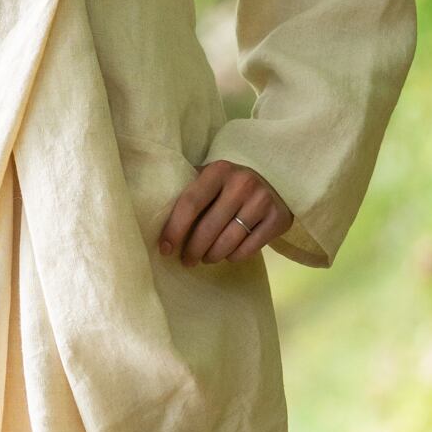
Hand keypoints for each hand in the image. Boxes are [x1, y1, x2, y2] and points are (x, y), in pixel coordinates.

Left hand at [158, 160, 292, 265]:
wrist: (276, 181)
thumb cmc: (230, 185)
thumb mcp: (211, 179)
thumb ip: (189, 191)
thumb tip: (154, 220)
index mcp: (218, 170)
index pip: (190, 203)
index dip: (174, 229)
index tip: (165, 249)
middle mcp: (242, 183)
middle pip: (208, 228)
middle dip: (193, 250)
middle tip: (186, 261)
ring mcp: (262, 200)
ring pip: (228, 242)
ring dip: (212, 256)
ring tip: (206, 258)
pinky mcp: (277, 218)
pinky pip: (248, 249)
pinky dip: (234, 256)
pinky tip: (227, 255)